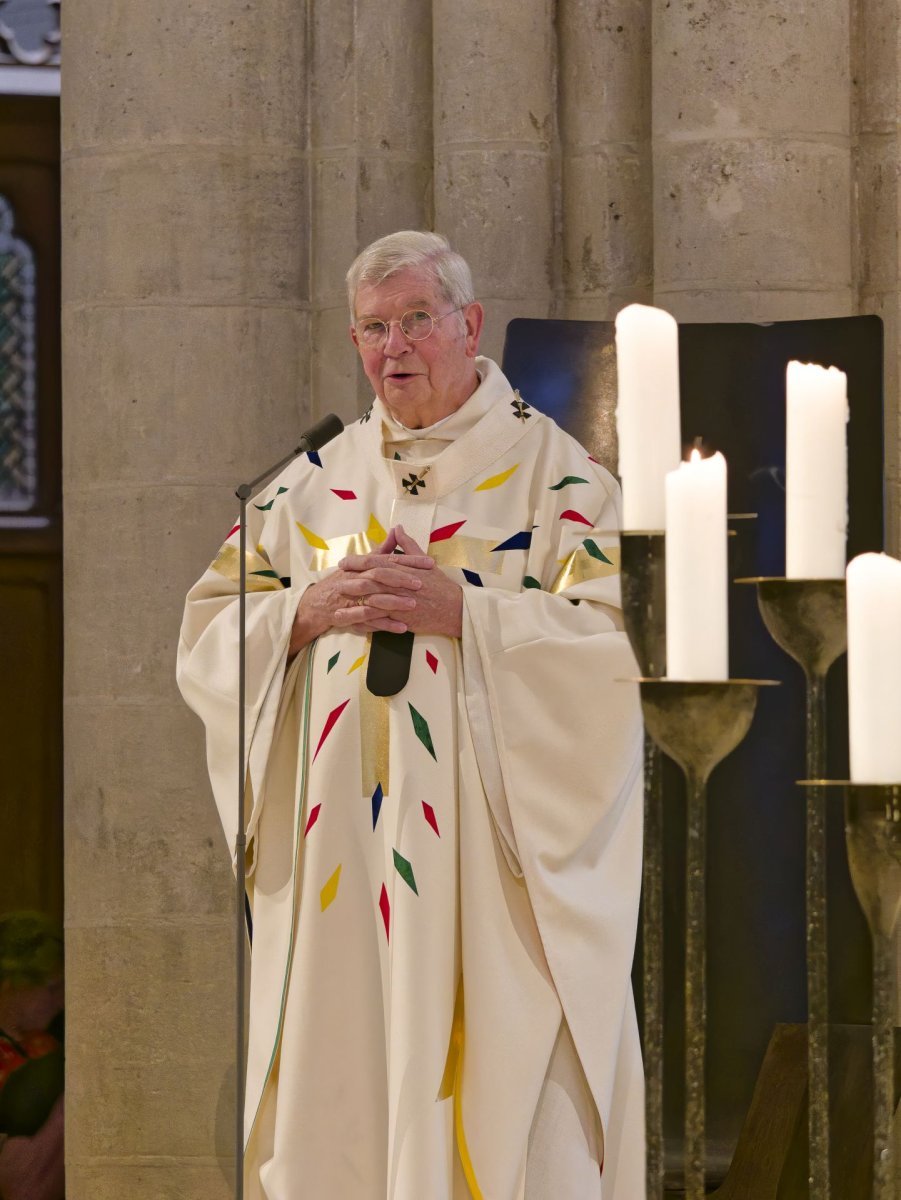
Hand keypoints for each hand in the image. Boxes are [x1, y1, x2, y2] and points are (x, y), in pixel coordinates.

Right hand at [287, 528, 432, 657]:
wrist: (318, 603)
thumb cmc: (345, 580)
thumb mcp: (363, 564)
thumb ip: (381, 550)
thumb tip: (396, 530)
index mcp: (361, 566)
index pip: (387, 560)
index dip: (409, 561)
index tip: (430, 563)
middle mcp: (356, 580)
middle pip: (379, 577)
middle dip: (400, 580)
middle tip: (420, 584)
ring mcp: (352, 599)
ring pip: (374, 599)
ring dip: (394, 602)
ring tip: (413, 605)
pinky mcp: (351, 617)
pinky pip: (369, 622)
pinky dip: (386, 625)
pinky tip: (403, 627)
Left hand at [343, 526, 462, 638]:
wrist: (454, 608)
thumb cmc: (440, 585)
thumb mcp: (425, 561)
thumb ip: (408, 545)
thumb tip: (397, 528)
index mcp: (404, 568)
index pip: (377, 561)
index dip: (358, 561)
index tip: (343, 562)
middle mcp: (401, 584)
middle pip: (371, 580)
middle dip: (351, 581)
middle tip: (336, 582)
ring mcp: (401, 601)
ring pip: (373, 601)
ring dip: (354, 604)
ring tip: (337, 608)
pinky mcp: (403, 618)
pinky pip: (381, 620)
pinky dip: (367, 622)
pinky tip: (353, 625)